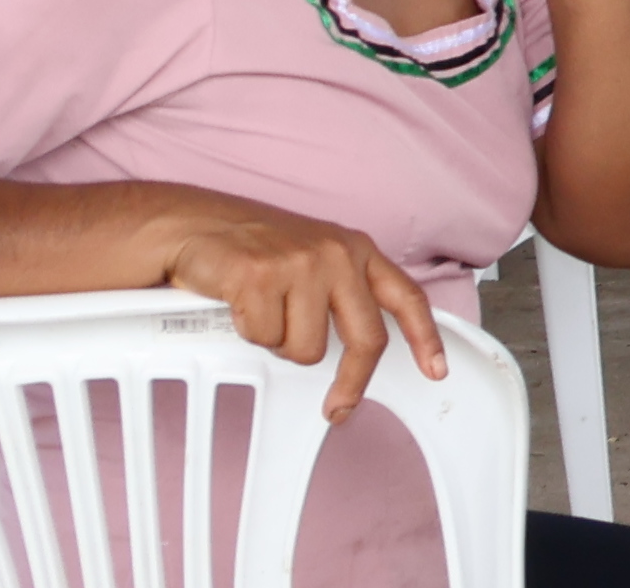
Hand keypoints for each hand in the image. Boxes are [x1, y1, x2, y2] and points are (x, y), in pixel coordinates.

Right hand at [158, 201, 444, 422]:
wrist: (193, 223)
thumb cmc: (252, 247)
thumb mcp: (313, 258)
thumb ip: (339, 292)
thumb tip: (358, 351)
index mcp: (357, 250)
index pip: (407, 296)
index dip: (425, 337)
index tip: (436, 370)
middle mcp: (338, 254)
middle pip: (366, 339)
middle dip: (351, 382)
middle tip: (337, 407)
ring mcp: (301, 264)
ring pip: (307, 348)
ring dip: (281, 345)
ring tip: (263, 312)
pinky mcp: (261, 277)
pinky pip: (265, 339)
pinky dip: (249, 333)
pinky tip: (240, 305)